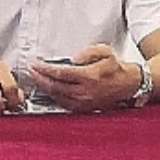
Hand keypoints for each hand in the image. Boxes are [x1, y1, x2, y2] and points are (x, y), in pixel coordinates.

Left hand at [21, 46, 140, 112]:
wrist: (129, 84)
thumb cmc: (116, 68)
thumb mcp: (105, 51)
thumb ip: (88, 52)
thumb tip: (73, 59)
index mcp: (90, 76)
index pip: (61, 73)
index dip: (45, 69)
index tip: (35, 64)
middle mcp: (86, 91)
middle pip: (55, 87)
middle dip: (40, 79)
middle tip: (31, 72)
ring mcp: (85, 102)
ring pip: (58, 96)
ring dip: (45, 88)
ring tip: (36, 80)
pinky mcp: (85, 108)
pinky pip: (64, 104)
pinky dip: (54, 96)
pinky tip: (48, 90)